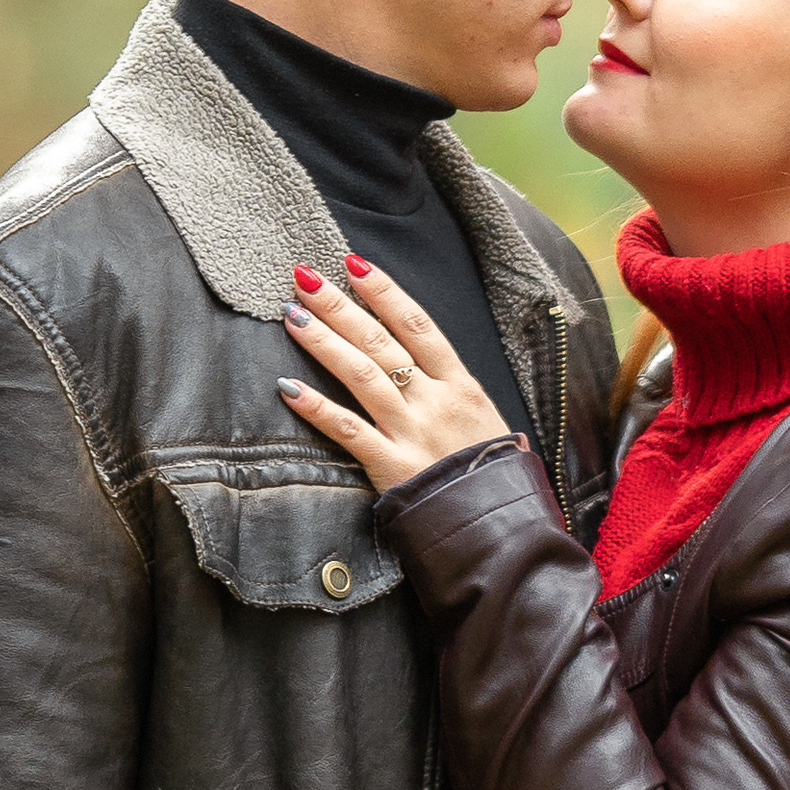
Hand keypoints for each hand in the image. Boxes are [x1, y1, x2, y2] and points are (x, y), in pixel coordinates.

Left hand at [278, 258, 512, 492]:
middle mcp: (435, 400)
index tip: (354, 264)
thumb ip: (451, 390)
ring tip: (292, 317)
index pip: (418, 324)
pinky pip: (348, 431)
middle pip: (381, 342)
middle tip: (306, 278)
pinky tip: (288, 388)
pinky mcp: (392, 466)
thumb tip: (421, 362)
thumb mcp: (484, 418)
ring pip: (362, 375)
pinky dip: (317, 408)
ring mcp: (412, 432)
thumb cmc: (493, 473)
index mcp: (460, 384)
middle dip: (340, 306)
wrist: (502, 525)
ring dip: (324, 343)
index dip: (384, 292)